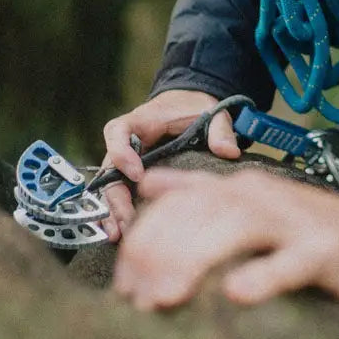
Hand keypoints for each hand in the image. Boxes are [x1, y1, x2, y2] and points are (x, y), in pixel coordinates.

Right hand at [99, 89, 241, 239]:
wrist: (188, 104)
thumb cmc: (195, 108)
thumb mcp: (212, 112)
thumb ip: (220, 129)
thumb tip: (229, 152)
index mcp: (142, 121)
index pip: (118, 132)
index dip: (122, 153)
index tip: (138, 174)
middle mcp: (128, 141)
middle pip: (110, 168)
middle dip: (116, 196)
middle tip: (128, 220)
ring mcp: (127, 159)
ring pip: (110, 185)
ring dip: (112, 210)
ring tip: (119, 234)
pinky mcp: (132, 173)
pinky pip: (119, 192)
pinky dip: (116, 211)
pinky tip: (121, 232)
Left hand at [113, 167, 338, 315]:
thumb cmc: (318, 235)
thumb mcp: (259, 209)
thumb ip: (206, 196)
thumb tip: (151, 185)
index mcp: (241, 190)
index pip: (176, 203)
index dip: (142, 241)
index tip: (122, 287)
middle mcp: (263, 197)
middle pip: (196, 213)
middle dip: (155, 254)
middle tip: (134, 302)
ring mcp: (297, 221)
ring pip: (235, 228)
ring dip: (192, 262)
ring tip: (163, 300)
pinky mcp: (329, 249)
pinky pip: (293, 261)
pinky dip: (265, 275)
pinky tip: (238, 295)